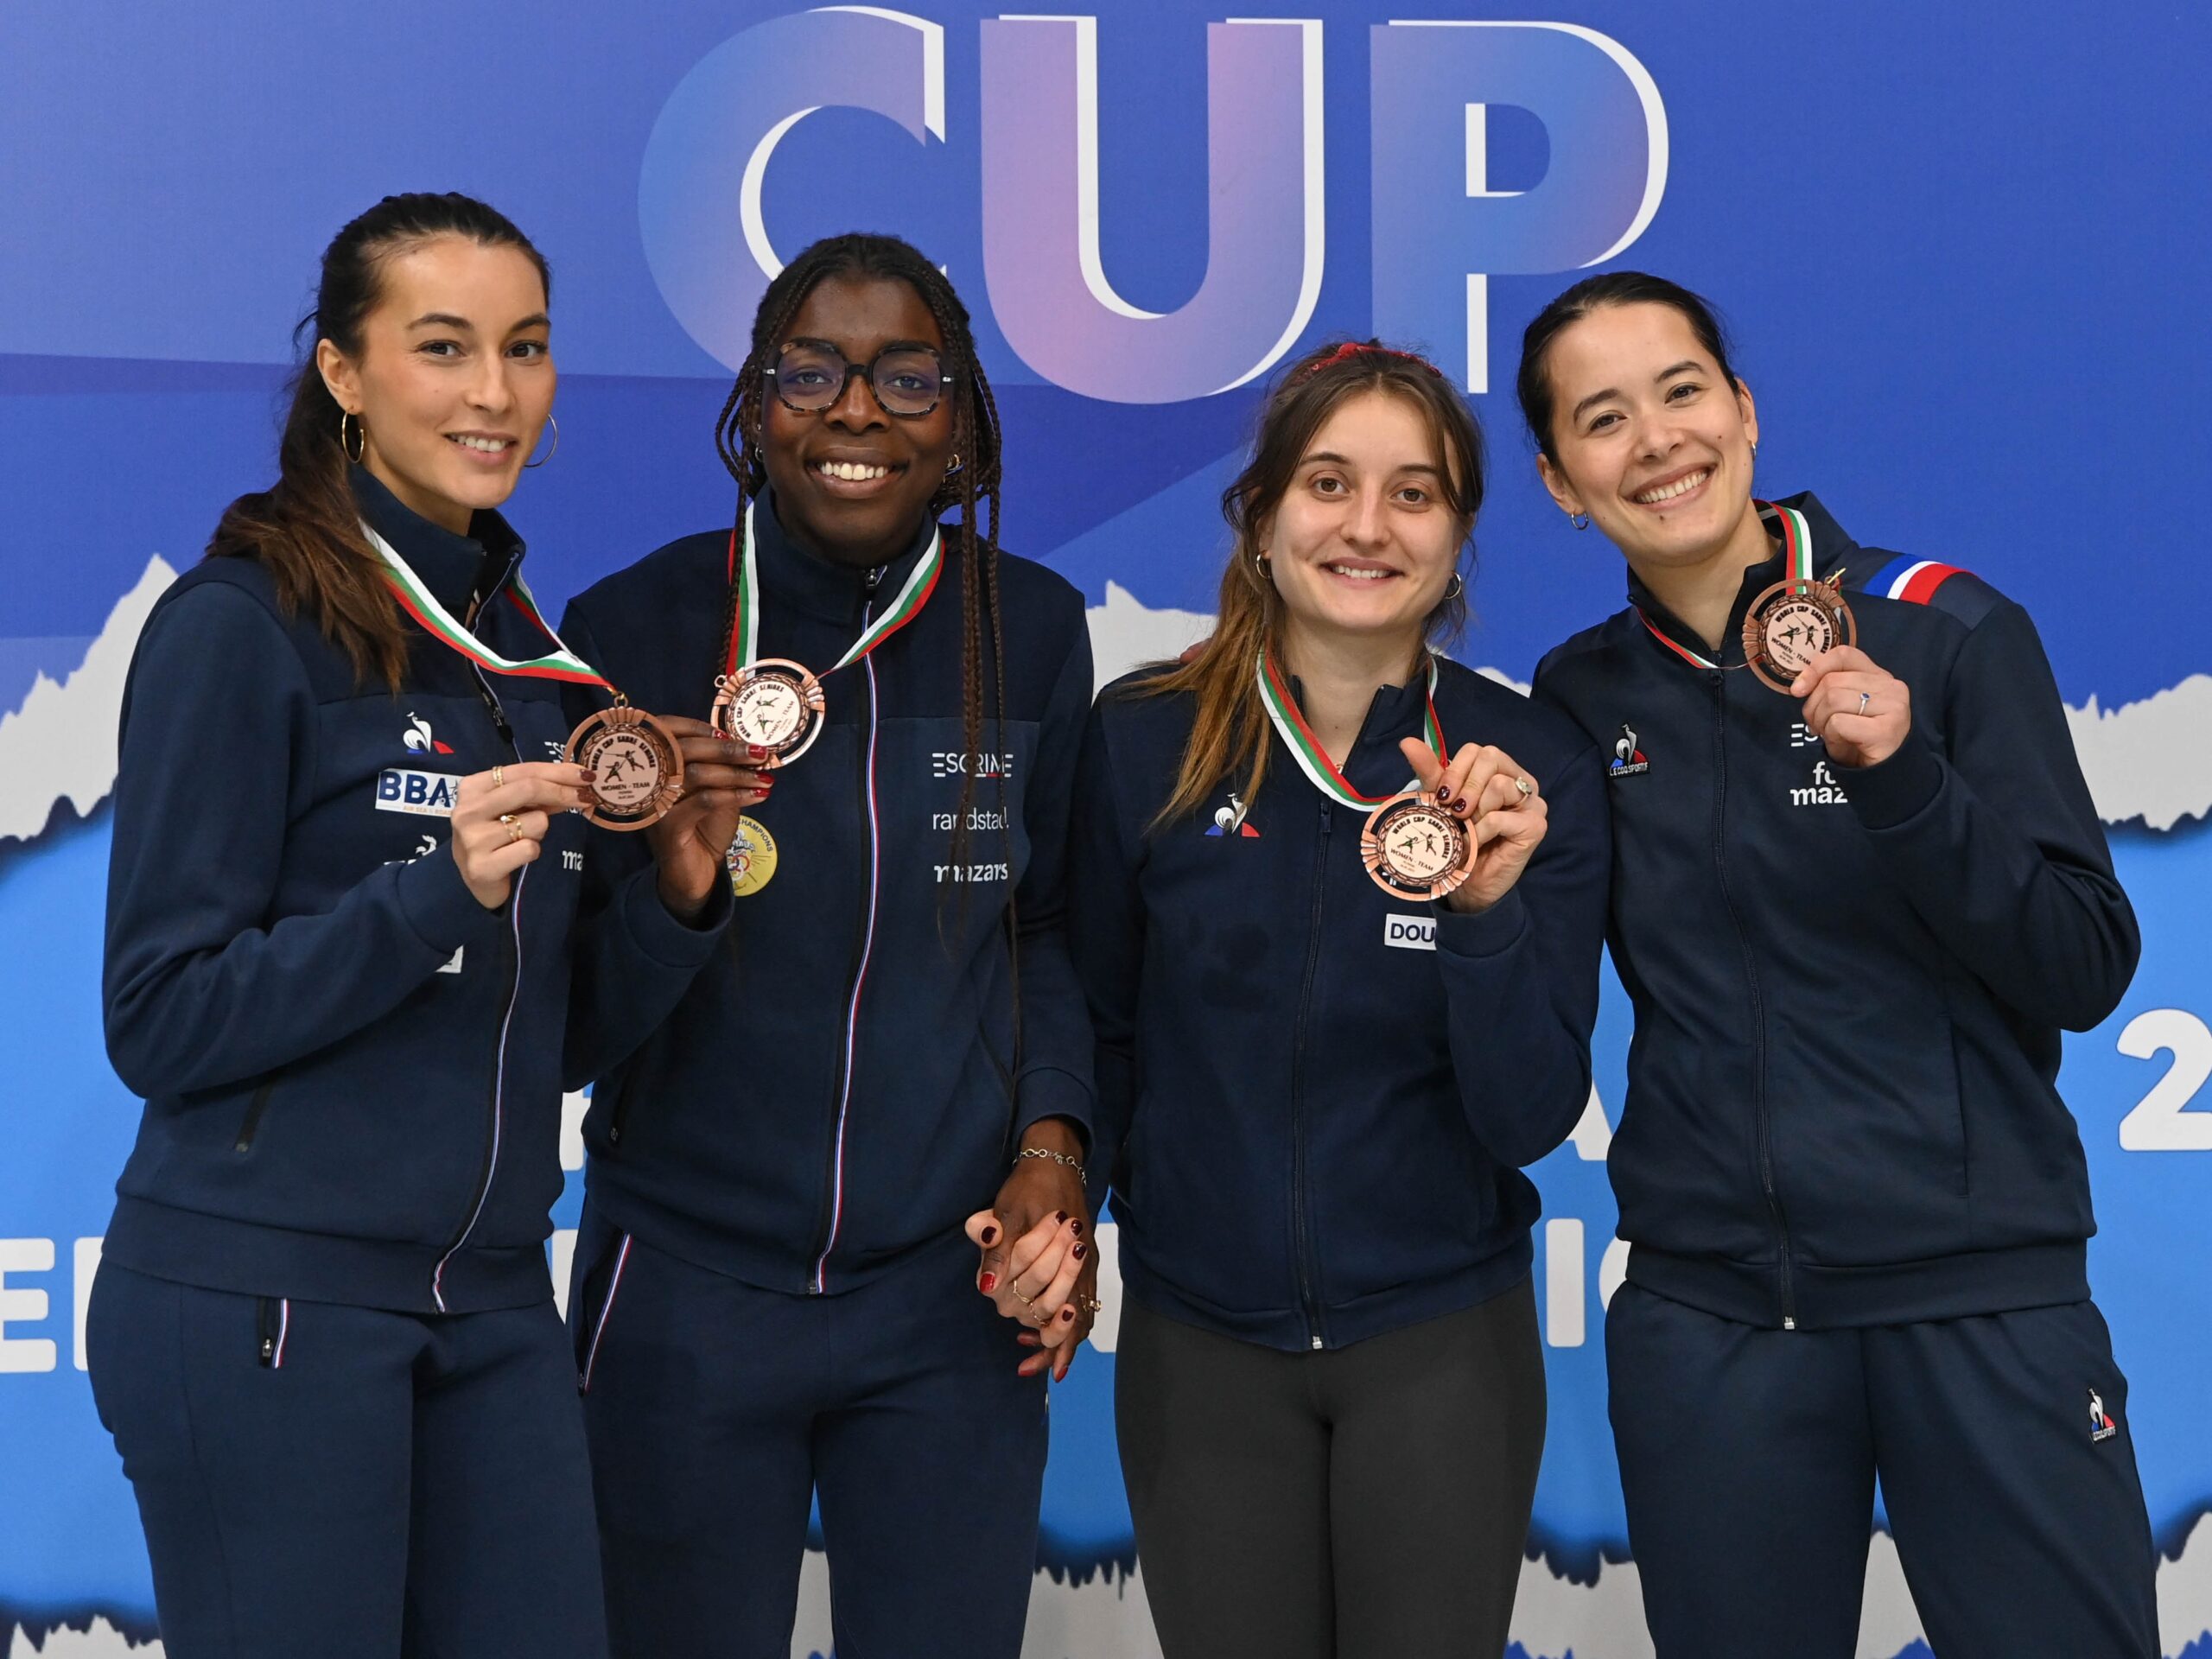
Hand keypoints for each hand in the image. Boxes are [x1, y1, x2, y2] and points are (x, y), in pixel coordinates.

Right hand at [451, 761, 593, 909]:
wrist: (477, 878)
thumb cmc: (498, 836)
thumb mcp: (514, 808)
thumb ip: (540, 794)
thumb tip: (579, 782)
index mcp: (473, 787)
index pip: (523, 771)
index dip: (559, 772)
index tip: (586, 775)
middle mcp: (468, 810)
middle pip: (529, 788)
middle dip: (563, 792)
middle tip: (586, 798)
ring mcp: (473, 839)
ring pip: (536, 821)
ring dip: (541, 831)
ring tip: (523, 839)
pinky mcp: (482, 867)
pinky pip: (530, 849)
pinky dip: (533, 852)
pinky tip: (517, 857)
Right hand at [642, 716, 773, 919]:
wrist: (697, 871)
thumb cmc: (705, 825)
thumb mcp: (714, 789)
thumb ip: (720, 765)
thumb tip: (748, 743)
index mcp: (656, 765)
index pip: (667, 730)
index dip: (700, 727)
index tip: (734, 735)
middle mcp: (650, 781)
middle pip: (684, 749)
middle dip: (727, 749)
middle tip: (760, 753)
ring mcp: (656, 804)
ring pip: (697, 774)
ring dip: (737, 773)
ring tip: (765, 777)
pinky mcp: (669, 827)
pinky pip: (704, 801)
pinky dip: (735, 795)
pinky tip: (758, 796)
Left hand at [965, 1117, 1094, 1377]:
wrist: (1056, 1157)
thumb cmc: (1031, 1185)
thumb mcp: (1008, 1211)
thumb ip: (999, 1248)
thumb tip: (988, 1287)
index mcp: (1071, 1256)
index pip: (1069, 1312)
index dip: (1051, 1342)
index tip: (1027, 1364)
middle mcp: (1085, 1264)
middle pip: (1079, 1320)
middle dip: (1053, 1346)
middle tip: (1029, 1368)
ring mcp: (1088, 1261)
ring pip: (1083, 1311)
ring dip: (1062, 1336)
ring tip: (1040, 1360)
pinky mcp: (1085, 1256)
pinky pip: (1082, 1295)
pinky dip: (1067, 1314)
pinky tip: (1048, 1318)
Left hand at [1399, 738, 1547, 913]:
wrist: (1468, 884)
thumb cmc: (1459, 840)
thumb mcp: (1442, 802)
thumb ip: (1431, 772)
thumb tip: (1407, 742)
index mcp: (1501, 771)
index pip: (1477, 750)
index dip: (1454, 770)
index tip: (1441, 797)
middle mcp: (1522, 782)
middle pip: (1491, 756)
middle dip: (1465, 785)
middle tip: (1454, 813)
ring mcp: (1533, 803)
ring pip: (1499, 784)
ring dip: (1474, 812)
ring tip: (1468, 831)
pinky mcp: (1535, 826)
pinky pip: (1500, 817)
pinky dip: (1480, 832)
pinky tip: (1476, 844)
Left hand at [1793, 646, 1910, 767]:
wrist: (1882, 774)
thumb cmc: (1858, 739)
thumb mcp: (1841, 707)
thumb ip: (1828, 687)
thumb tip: (1799, 684)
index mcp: (1879, 676)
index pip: (1843, 655)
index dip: (1815, 668)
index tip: (1798, 690)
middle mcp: (1891, 686)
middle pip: (1831, 682)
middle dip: (1814, 707)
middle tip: (1820, 726)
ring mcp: (1893, 707)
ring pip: (1833, 700)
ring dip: (1822, 723)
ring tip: (1832, 735)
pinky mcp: (1887, 729)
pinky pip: (1838, 723)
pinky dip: (1832, 736)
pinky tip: (1845, 743)